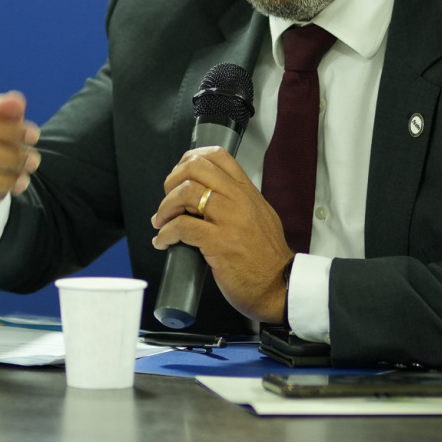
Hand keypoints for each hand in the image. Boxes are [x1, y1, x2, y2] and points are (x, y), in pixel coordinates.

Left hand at [150, 146, 292, 322]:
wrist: (279, 285)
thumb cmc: (267, 257)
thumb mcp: (259, 216)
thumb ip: (237, 201)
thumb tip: (206, 195)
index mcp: (247, 192)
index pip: (218, 155)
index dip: (190, 159)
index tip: (178, 174)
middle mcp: (238, 199)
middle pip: (196, 167)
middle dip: (172, 181)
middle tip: (167, 199)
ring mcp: (229, 220)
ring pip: (185, 193)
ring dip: (165, 207)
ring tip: (162, 221)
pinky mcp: (218, 243)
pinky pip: (182, 227)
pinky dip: (165, 233)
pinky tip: (163, 241)